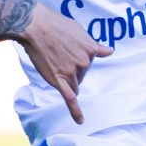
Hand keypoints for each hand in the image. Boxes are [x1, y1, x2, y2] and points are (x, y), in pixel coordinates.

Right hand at [17, 3, 111, 124]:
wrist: (35, 25)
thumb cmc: (55, 25)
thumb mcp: (79, 31)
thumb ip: (94, 44)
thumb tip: (110, 51)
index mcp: (91, 49)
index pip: (89, 60)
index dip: (77, 56)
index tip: (68, 49)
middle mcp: (84, 62)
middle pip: (81, 74)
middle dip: (71, 68)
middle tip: (56, 52)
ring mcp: (72, 72)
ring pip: (74, 84)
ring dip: (66, 79)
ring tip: (52, 62)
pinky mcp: (59, 80)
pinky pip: (70, 98)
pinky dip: (76, 111)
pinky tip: (80, 121)